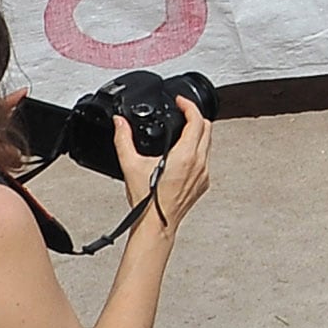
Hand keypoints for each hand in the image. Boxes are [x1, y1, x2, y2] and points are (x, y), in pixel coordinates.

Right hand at [124, 97, 215, 227]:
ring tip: (181, 131)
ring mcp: (203, 174)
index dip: (189, 106)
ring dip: (197, 134)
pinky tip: (182, 155)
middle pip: (207, 129)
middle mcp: (199, 163)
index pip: (196, 120)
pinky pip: (205, 161)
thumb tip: (119, 123)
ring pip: (208, 145)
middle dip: (195, 117)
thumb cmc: (147, 202)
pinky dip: (197, 152)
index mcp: (185, 155)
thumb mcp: (130, 165)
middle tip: (182, 113)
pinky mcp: (203, 184)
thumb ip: (123, 139)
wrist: (157, 224)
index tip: (180, 102)